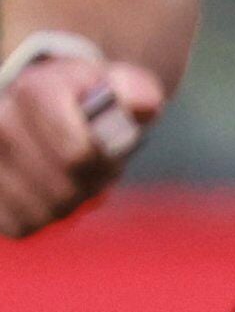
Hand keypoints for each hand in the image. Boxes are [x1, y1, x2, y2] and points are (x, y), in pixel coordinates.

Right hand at [0, 42, 157, 236]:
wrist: (44, 105)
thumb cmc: (90, 99)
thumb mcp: (119, 85)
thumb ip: (137, 91)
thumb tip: (144, 105)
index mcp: (36, 90)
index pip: (78, 154)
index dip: (106, 164)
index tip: (113, 154)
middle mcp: (1, 123)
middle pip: (62, 189)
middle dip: (92, 185)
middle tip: (100, 170)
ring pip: (41, 211)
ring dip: (70, 204)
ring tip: (76, 179)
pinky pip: (21, 226)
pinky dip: (44, 217)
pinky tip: (50, 193)